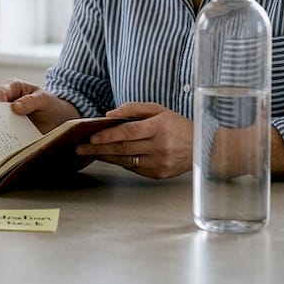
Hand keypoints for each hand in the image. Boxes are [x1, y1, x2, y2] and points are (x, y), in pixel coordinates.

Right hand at [0, 78, 79, 132]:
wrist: (58, 120)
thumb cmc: (50, 104)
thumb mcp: (45, 99)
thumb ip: (31, 101)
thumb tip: (16, 107)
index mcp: (12, 88)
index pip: (1, 91)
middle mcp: (6, 101)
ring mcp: (6, 116)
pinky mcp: (8, 129)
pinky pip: (2, 133)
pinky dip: (1, 138)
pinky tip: (3, 144)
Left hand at [74, 102, 192, 178]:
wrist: (202, 148)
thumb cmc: (177, 125)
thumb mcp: (158, 110)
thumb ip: (133, 109)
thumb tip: (109, 115)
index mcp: (159, 128)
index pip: (128, 132)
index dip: (108, 135)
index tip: (91, 137)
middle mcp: (160, 147)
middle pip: (123, 148)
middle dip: (99, 149)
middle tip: (80, 148)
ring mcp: (160, 162)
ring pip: (126, 160)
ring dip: (105, 157)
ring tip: (89, 153)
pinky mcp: (159, 174)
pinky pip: (134, 168)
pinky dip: (120, 162)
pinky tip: (109, 157)